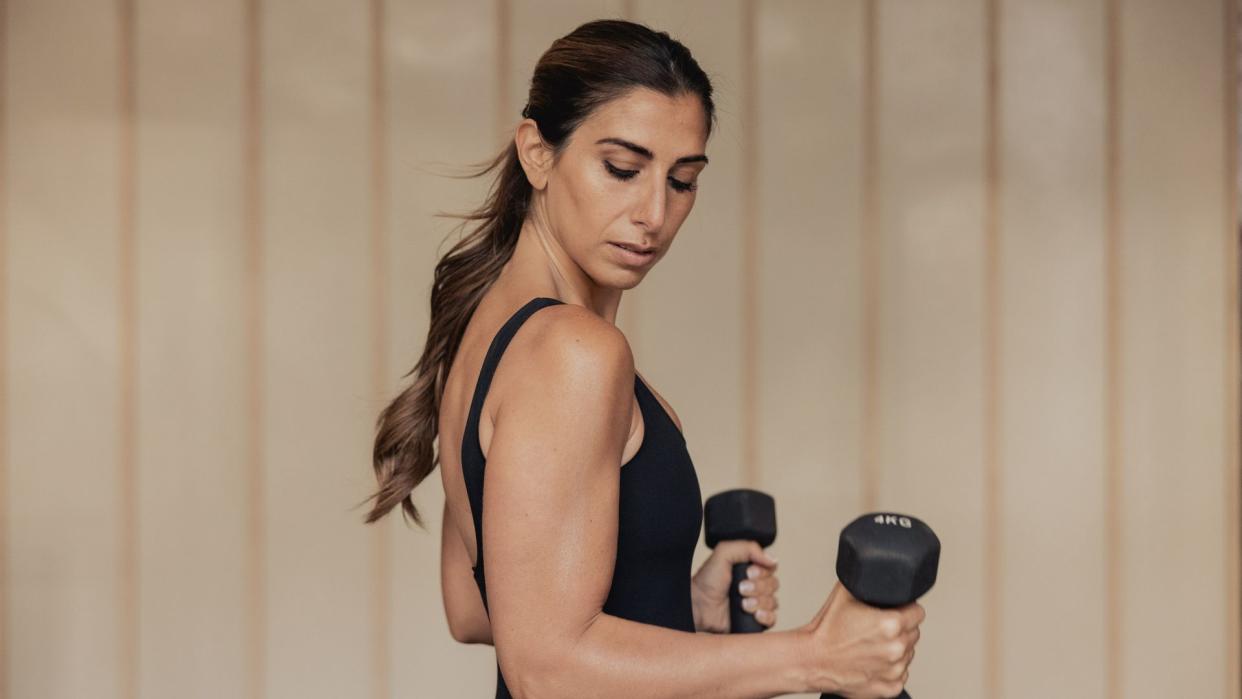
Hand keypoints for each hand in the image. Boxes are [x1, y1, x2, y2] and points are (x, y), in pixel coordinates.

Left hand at [690, 540, 779, 632]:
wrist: (698, 607)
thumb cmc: (707, 581)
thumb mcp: (724, 554)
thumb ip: (748, 548)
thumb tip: (772, 559)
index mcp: (750, 568)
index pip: (771, 567)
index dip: (762, 571)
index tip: (748, 572)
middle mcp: (755, 585)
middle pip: (773, 584)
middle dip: (757, 587)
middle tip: (740, 589)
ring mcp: (756, 603)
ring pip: (773, 601)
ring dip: (758, 601)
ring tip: (742, 604)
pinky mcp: (754, 620)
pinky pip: (772, 619)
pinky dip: (766, 616)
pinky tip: (754, 613)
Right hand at [798, 581, 923, 697]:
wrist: (810, 660)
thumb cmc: (825, 631)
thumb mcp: (844, 593)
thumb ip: (865, 581)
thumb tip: (873, 571)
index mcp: (891, 624)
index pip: (918, 612)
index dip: (906, 609)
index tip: (896, 612)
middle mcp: (896, 648)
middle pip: (913, 633)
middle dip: (900, 629)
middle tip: (877, 629)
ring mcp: (894, 670)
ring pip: (908, 654)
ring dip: (895, 649)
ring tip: (871, 646)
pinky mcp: (888, 688)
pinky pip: (900, 675)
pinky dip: (889, 670)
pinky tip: (872, 662)